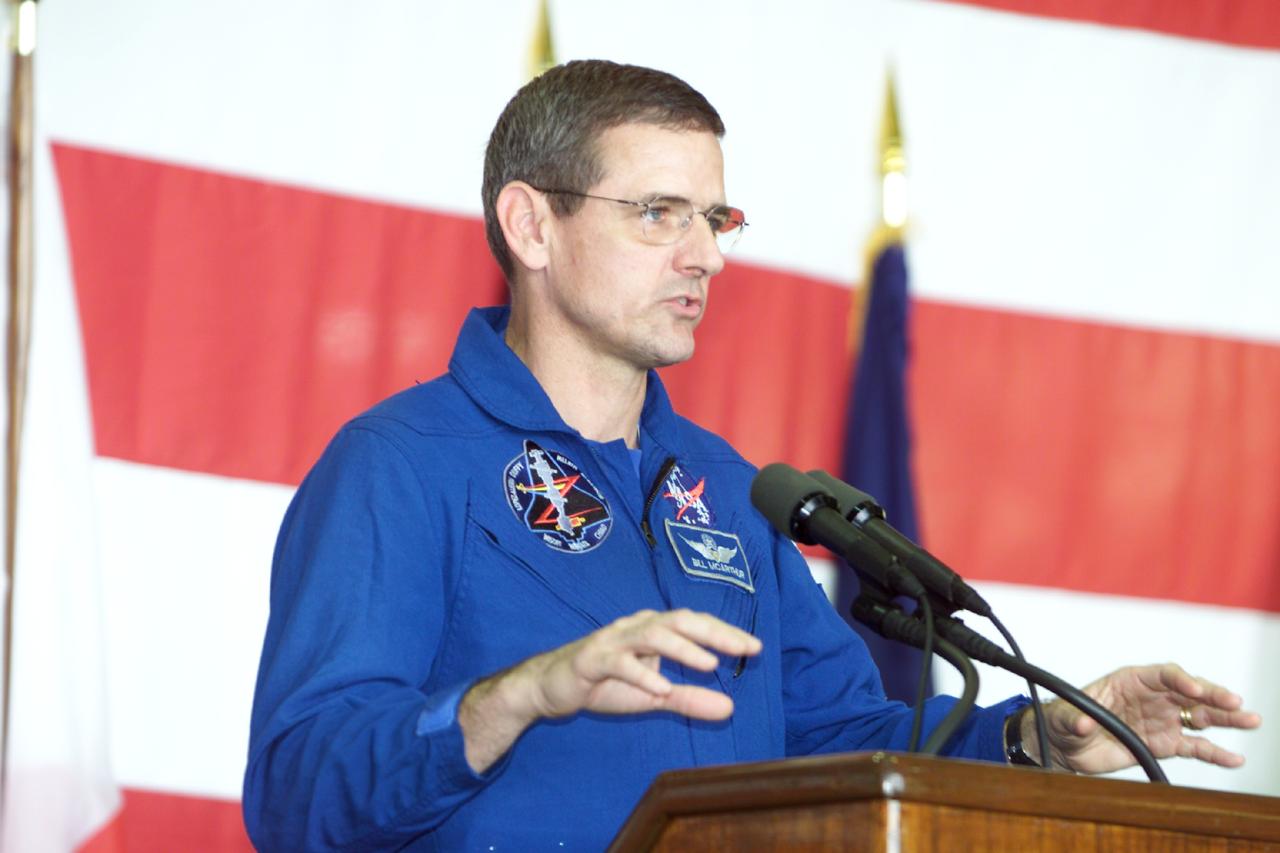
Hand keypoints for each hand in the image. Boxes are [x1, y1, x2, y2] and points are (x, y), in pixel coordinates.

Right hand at [458, 609, 760, 771]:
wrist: (551, 687)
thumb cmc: (605, 684)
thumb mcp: (653, 696)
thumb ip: (688, 699)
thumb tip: (730, 709)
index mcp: (652, 630)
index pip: (694, 624)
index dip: (725, 633)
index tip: (755, 648)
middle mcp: (635, 627)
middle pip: (678, 621)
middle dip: (713, 633)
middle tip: (742, 648)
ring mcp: (612, 640)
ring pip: (651, 635)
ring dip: (681, 649)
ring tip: (708, 665)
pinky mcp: (590, 659)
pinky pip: (618, 663)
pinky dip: (640, 675)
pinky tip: (660, 689)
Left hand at [1025, 663, 1261, 773]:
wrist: (1065, 747)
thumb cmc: (1064, 721)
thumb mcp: (1064, 718)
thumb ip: (1075, 719)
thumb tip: (1082, 724)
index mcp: (1129, 681)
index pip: (1161, 674)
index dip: (1180, 679)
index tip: (1194, 690)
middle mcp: (1152, 698)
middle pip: (1188, 692)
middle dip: (1212, 695)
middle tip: (1235, 702)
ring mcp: (1161, 720)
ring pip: (1199, 716)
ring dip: (1224, 718)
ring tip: (1250, 720)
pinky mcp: (1164, 744)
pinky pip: (1194, 746)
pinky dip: (1214, 752)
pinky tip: (1234, 758)